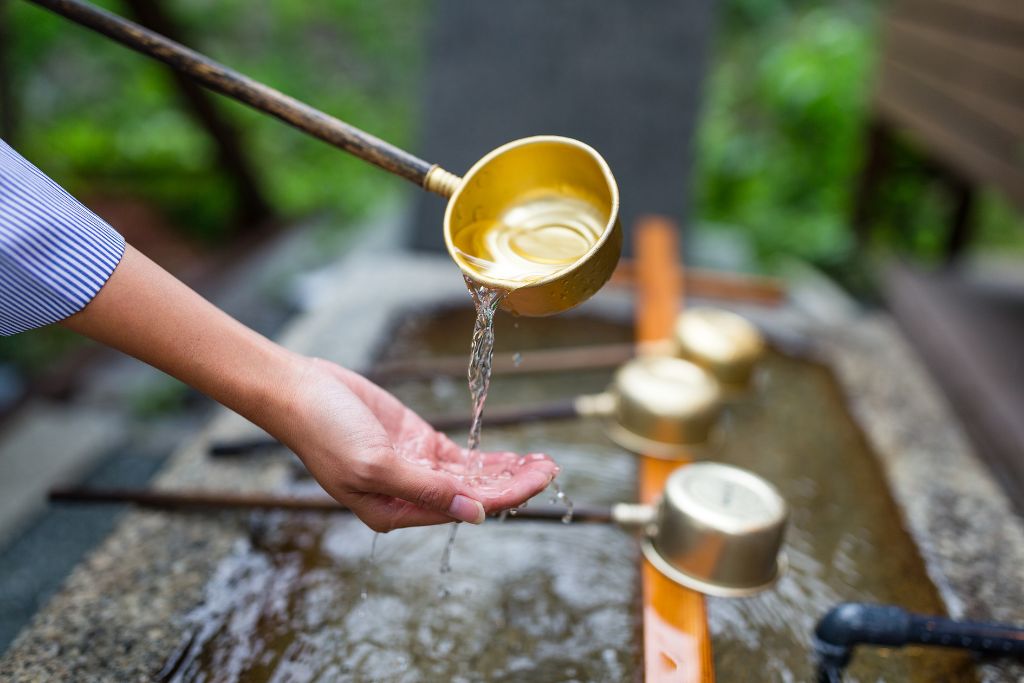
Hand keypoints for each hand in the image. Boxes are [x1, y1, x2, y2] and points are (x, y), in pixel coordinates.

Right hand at [62, 247, 556, 532]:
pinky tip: (516, 457)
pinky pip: (460, 457)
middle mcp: (410, 495)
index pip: (463, 507)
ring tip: (544, 462)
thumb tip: (475, 513)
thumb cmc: (326, 431)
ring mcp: (415, 467)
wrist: (300, 390)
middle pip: (474, 494)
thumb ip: (427, 489)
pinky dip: (488, 457)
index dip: (504, 496)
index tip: (537, 480)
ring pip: (471, 476)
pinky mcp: (416, 442)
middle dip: (514, 484)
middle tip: (551, 467)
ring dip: (507, 471)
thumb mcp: (376, 464)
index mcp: (396, 512)